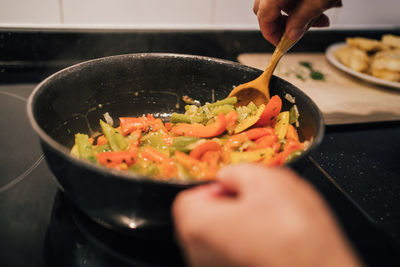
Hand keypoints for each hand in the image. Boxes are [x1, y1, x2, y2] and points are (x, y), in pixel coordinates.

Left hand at [173, 164, 361, 266]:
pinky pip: (232, 255)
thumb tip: (228, 176)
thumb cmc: (294, 234)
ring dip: (240, 226)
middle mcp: (198, 254)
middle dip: (227, 206)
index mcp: (197, 226)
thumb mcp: (267, 181)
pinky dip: (248, 246)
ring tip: (272, 224)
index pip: (188, 197)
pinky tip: (275, 243)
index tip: (237, 187)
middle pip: (202, 219)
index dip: (214, 186)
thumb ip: (237, 171)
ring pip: (219, 239)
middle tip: (258, 202)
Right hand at [253, 0, 341, 44]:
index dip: (272, 35)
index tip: (282, 44)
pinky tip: (323, 1)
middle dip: (284, 23)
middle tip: (299, 32)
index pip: (263, 18)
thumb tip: (291, 35)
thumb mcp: (318, 1)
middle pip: (267, 8)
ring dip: (298, 11)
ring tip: (322, 17)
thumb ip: (301, 20)